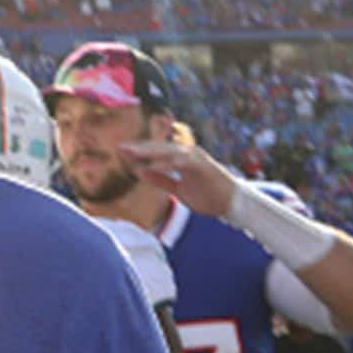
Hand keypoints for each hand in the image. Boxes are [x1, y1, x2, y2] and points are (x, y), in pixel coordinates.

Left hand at [118, 140, 241, 217]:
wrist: (232, 204)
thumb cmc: (208, 196)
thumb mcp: (179, 189)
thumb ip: (161, 180)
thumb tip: (140, 173)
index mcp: (182, 159)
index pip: (157, 152)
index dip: (139, 151)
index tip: (120, 151)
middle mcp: (188, 154)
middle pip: (160, 148)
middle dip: (140, 148)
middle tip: (120, 148)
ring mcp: (196, 159)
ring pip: (169, 152)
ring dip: (150, 152)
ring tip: (132, 154)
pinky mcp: (203, 166)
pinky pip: (182, 163)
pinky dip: (167, 164)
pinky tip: (152, 167)